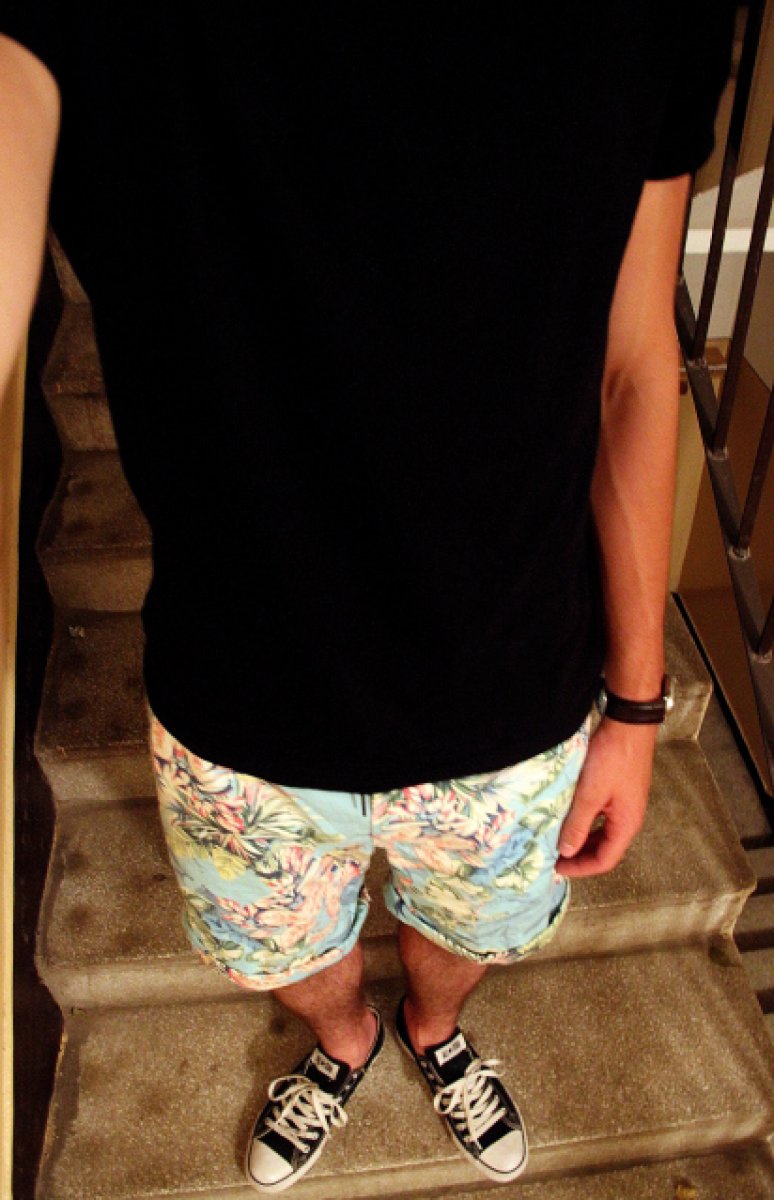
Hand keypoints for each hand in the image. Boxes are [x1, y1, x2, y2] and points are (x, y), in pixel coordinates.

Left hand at [555, 718, 656, 877]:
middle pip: (605, 849)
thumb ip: (578, 824)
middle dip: (580, 856)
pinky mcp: (618, 790)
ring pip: (602, 832)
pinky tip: (569, 816)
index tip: (557, 867)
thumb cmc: (613, 758)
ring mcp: (624, 803)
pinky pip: (601, 816)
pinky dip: (585, 821)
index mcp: (627, 824)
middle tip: (554, 856)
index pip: (605, 861)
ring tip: (558, 838)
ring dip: (582, 838)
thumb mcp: (590, 794)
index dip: (580, 868)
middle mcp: (629, 818)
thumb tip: (567, 851)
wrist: (628, 724)